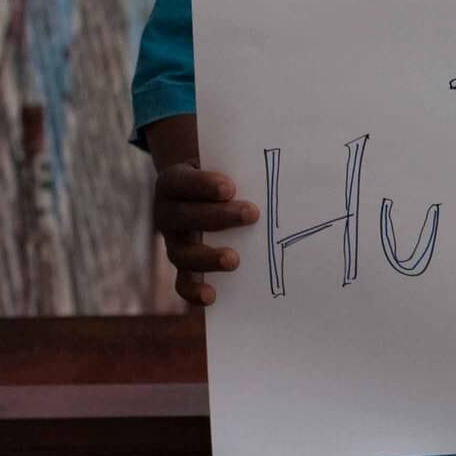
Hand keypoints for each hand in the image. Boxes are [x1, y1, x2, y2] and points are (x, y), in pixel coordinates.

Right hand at [147, 115, 257, 306]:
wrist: (198, 189)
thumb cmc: (220, 172)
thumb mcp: (225, 160)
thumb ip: (241, 161)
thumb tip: (288, 159)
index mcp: (173, 182)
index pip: (183, 182)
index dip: (203, 185)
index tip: (231, 187)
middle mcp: (168, 213)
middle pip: (185, 217)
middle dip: (218, 217)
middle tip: (251, 214)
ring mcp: (174, 241)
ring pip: (182, 254)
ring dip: (208, 258)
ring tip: (234, 260)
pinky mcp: (183, 264)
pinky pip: (182, 282)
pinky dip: (194, 291)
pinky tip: (212, 296)